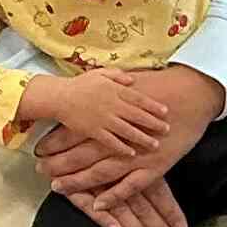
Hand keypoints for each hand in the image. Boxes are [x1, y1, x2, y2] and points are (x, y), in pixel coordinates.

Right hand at [30, 69, 170, 153]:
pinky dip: (121, 147)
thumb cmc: (80, 84)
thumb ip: (117, 75)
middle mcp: (112, 105)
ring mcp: (103, 119)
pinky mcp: (93, 131)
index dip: (153, 106)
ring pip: (127, 130)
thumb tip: (133, 79)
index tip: (166, 112)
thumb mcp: (100, 73)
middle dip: (153, 123)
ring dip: (142, 138)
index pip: (139, 99)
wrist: (59, 97)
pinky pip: (110, 141)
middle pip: (137, 116)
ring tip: (155, 145)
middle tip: (167, 130)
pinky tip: (131, 153)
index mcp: (115, 90)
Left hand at [35, 68, 221, 226]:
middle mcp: (118, 136)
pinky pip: (130, 187)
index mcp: (109, 115)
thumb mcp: (126, 82)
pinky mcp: (154, 166)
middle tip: (41, 171)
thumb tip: (87, 87)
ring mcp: (136, 153)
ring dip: (77, 181)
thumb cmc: (160, 85)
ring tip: (58, 188)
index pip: (74, 131)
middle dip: (58, 164)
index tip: (38, 150)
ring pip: (99, 172)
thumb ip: (106, 90)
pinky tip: (98, 205)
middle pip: (80, 154)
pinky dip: (113, 197)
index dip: (54, 142)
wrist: (192, 93)